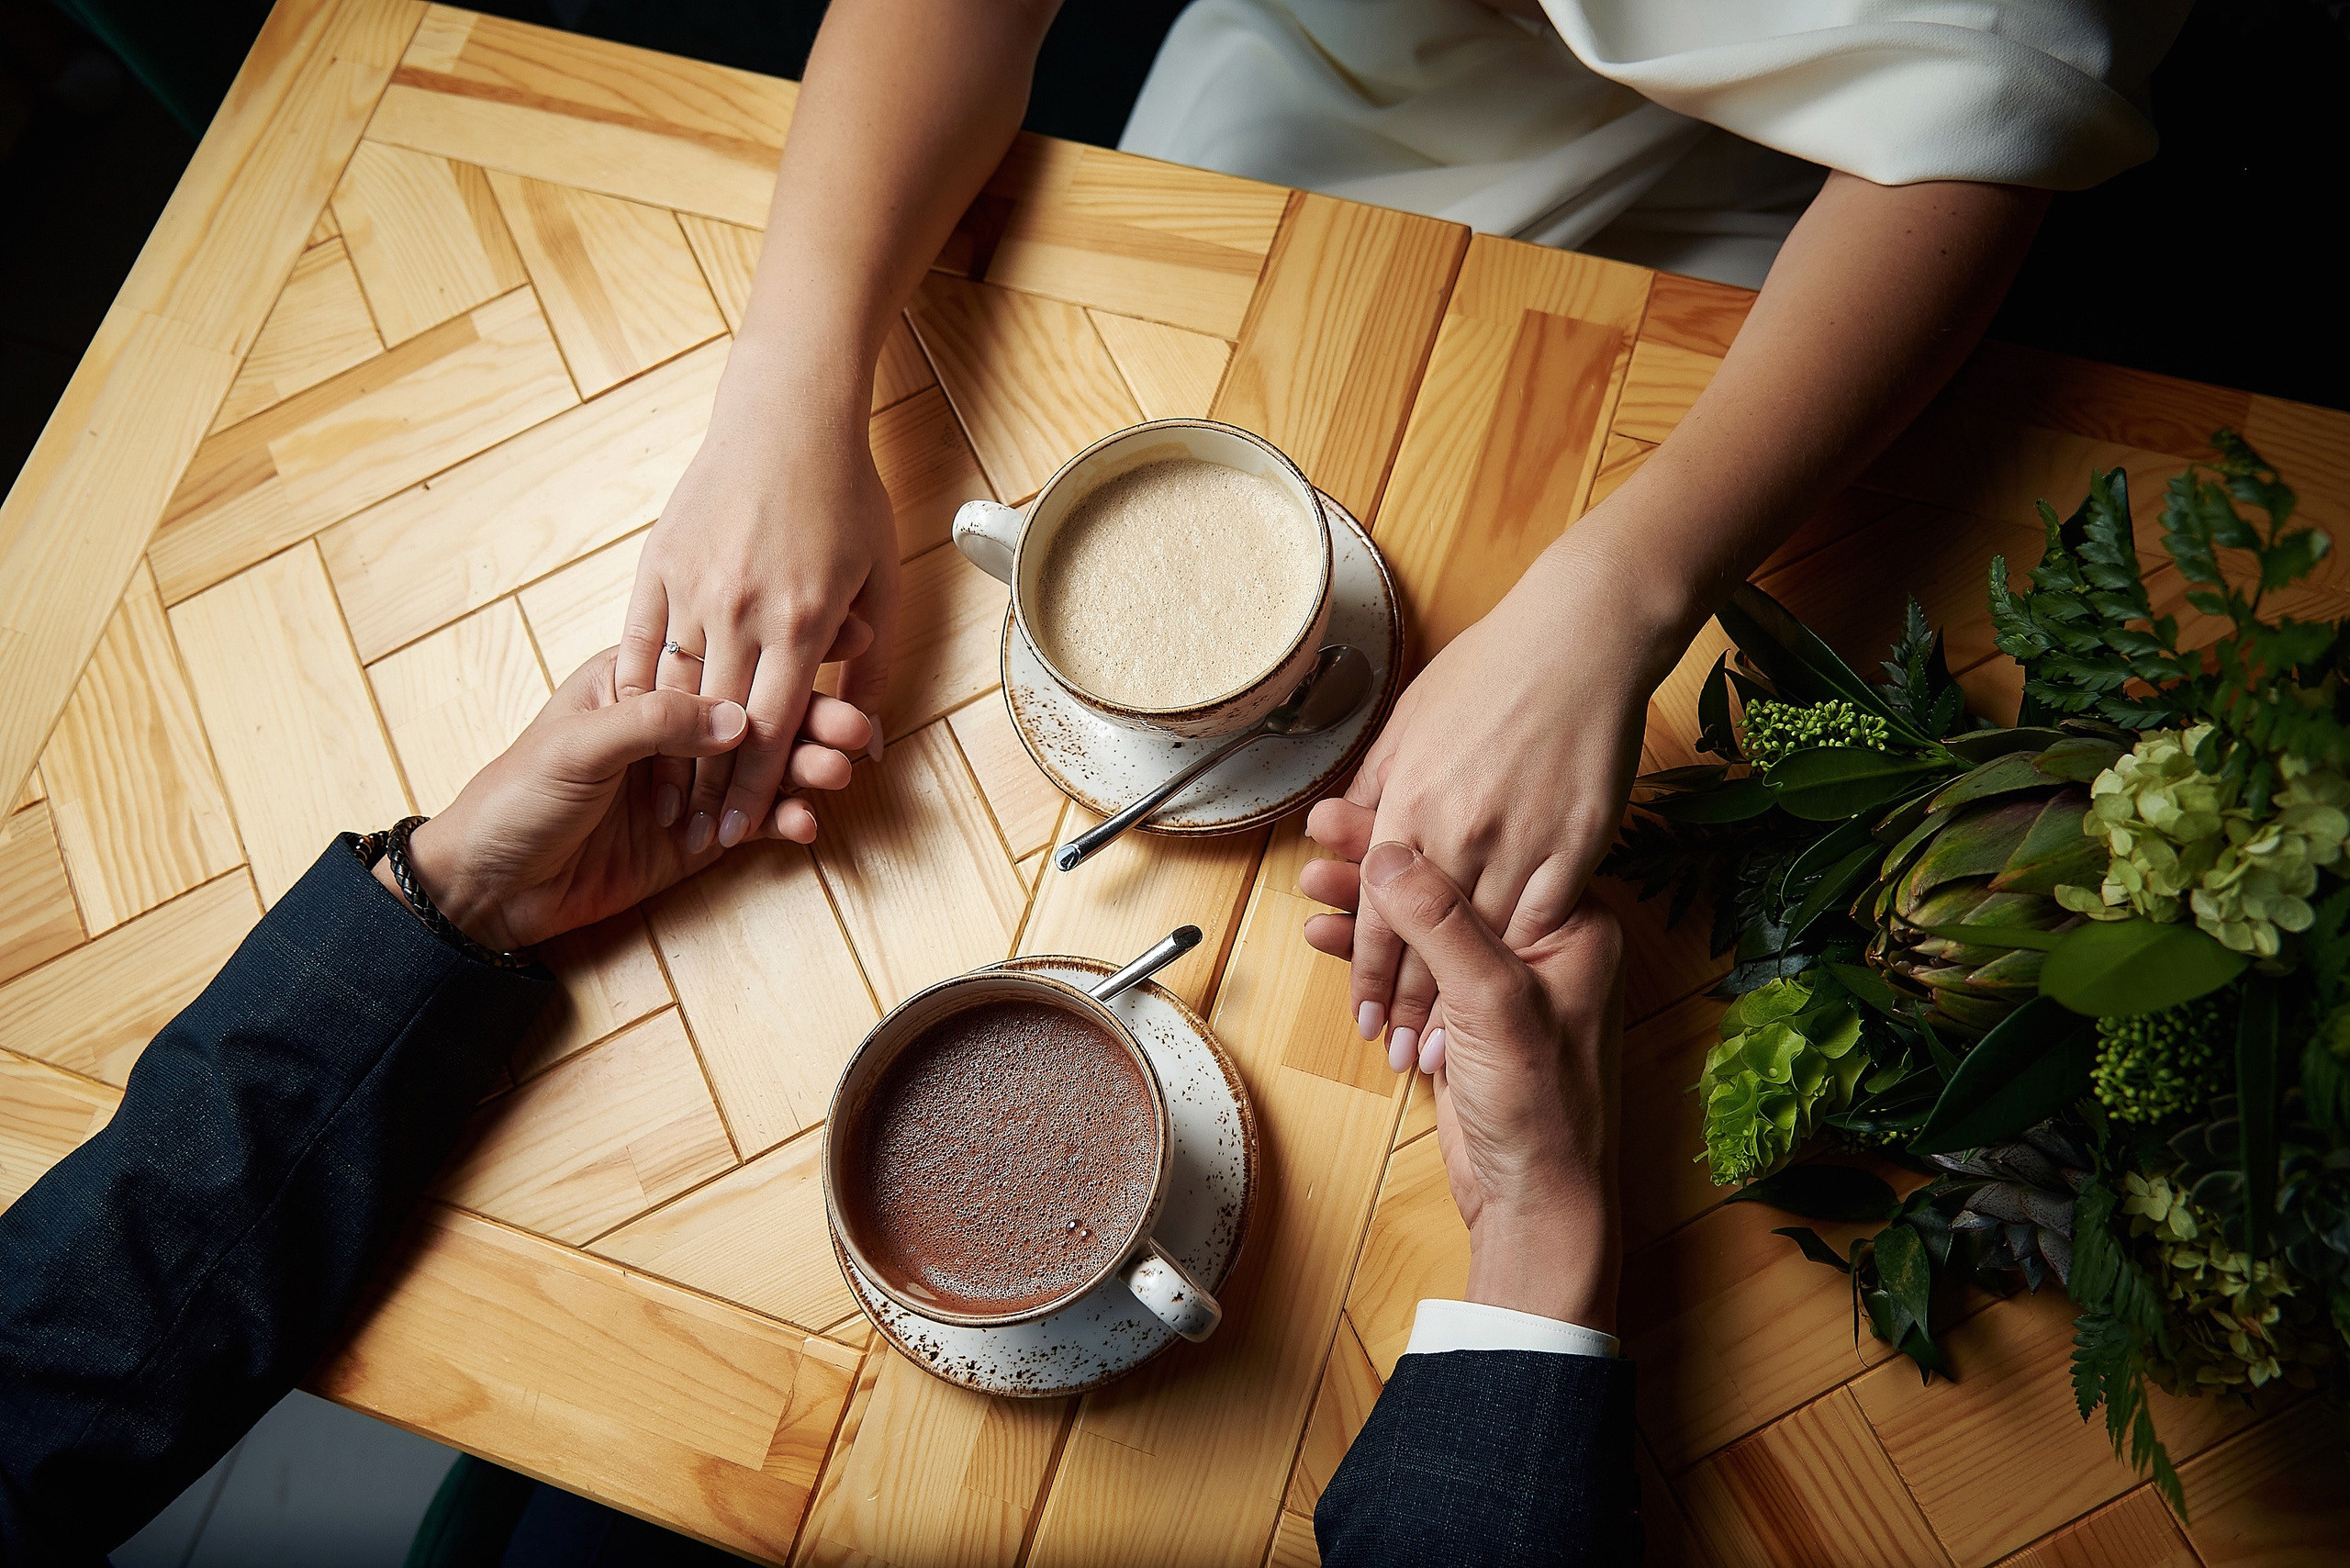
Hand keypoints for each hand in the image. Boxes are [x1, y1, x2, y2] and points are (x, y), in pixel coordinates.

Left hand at [382, 648, 873, 950]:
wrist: (488, 885)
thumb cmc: (516, 796)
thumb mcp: (578, 745)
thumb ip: (657, 724)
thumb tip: (737, 718)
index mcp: (641, 680)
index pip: (724, 657)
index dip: (783, 652)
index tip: (844, 643)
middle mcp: (674, 726)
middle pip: (758, 714)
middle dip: (812, 720)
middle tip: (856, 730)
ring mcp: (690, 781)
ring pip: (765, 768)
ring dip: (806, 770)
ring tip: (838, 774)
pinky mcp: (697, 834)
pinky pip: (752, 822)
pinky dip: (781, 822)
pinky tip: (804, 826)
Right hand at [618, 341, 897, 852]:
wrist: (788, 415)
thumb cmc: (847, 496)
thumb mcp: (883, 581)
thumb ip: (875, 662)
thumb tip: (873, 733)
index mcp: (806, 621)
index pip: (774, 729)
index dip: (754, 791)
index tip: (733, 834)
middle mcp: (747, 609)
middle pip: (723, 723)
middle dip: (708, 791)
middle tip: (692, 838)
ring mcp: (697, 585)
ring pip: (677, 689)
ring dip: (665, 752)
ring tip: (658, 800)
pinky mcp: (659, 561)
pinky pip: (642, 639)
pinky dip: (636, 689)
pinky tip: (630, 729)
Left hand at [1301, 530, 1671, 1066]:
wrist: (1581, 636)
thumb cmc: (1491, 668)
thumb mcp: (1408, 720)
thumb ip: (1375, 784)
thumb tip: (1338, 830)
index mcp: (1411, 801)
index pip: (1377, 911)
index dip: (1368, 973)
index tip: (1363, 1019)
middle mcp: (1459, 828)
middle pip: (1427, 941)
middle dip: (1408, 1008)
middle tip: (1396, 1055)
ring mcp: (1523, 837)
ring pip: (1485, 944)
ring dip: (1464, 1004)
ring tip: (1448, 1052)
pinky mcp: (1579, 841)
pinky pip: (1548, 915)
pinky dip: (1527, 961)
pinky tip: (1517, 998)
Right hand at [1344, 839, 1623, 1327]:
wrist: (1536, 1199)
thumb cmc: (1542, 1108)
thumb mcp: (1493, 1001)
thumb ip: (1441, 924)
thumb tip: (1388, 854)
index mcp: (1571, 926)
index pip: (1488, 851)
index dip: (1421, 826)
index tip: (1362, 804)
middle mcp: (1540, 945)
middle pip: (1448, 881)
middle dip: (1380, 862)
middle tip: (1322, 828)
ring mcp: (1501, 982)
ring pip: (1423, 924)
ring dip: (1366, 908)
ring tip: (1310, 880)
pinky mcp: (1466, 1016)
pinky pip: (1412, 966)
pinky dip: (1370, 954)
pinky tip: (1328, 937)